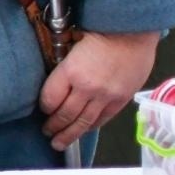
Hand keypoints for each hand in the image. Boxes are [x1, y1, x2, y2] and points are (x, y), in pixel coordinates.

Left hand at [39, 30, 159, 149]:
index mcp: (71, 71)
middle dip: (54, 127)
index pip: (50, 98)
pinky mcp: (121, 100)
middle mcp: (88, 88)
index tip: (42, 110)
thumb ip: (64, 68)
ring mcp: (106, 96)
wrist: (131, 32)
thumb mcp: (71, 46)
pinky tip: (83, 131)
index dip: (44, 107)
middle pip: (66, 115)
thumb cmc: (99, 32)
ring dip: (70, 134)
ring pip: (84, 122)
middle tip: (47, 133)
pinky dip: (91, 127)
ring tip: (60, 143)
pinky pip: (103, 119)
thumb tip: (55, 85)